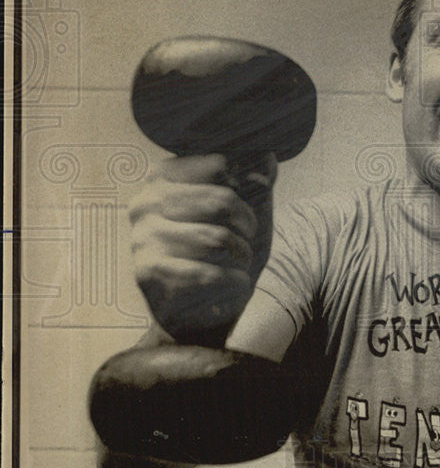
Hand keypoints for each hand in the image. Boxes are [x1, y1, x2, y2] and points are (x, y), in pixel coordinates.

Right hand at [128, 152, 276, 343]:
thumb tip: (267, 155)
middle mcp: (146, 201)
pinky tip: (229, 285)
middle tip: (245, 242)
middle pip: (223, 201)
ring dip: (242, 256)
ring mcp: (142, 237)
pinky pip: (210, 274)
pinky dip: (234, 282)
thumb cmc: (227, 252)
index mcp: (165, 176)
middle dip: (247, 227)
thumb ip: (257, 179)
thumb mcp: (247, 210)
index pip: (222, 164)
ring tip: (235, 264)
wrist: (203, 312)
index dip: (248, 192)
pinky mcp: (148, 272)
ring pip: (218, 240)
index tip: (243, 213)